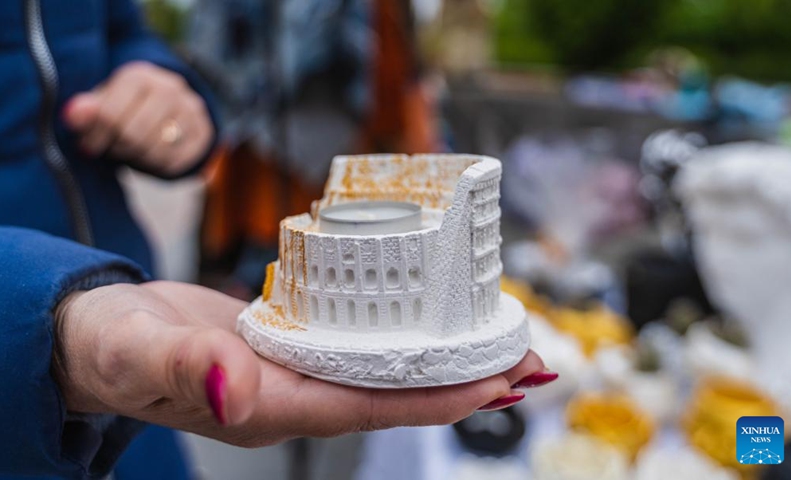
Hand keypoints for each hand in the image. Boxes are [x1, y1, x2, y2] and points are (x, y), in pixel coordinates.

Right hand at [53, 281, 549, 446]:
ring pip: (386, 366)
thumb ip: (187, 365)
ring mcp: (296, 370)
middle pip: (397, 391)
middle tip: (530, 356)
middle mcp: (295, 394)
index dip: (442, 396)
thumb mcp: (139, 350)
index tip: (502, 382)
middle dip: (465, 378)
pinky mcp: (290, 342)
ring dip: (444, 354)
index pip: (374, 406)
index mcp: (272, 406)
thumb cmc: (114, 347)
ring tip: (497, 336)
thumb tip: (236, 385)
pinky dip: (402, 329)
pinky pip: (359, 340)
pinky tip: (426, 314)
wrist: (98, 336)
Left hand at [62, 62, 213, 176]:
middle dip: (119, 148)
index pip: (110, 117)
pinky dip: (159, 165)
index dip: (95, 138)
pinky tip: (151, 156)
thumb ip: (86, 111)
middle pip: (134, 135)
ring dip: (138, 158)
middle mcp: (170, 88)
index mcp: (138, 76)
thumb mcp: (102, 103)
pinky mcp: (204, 131)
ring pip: (157, 150)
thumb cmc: (125, 106)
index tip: (89, 145)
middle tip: (113, 148)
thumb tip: (72, 115)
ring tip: (132, 151)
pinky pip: (177, 161)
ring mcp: (191, 109)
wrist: (168, 104)